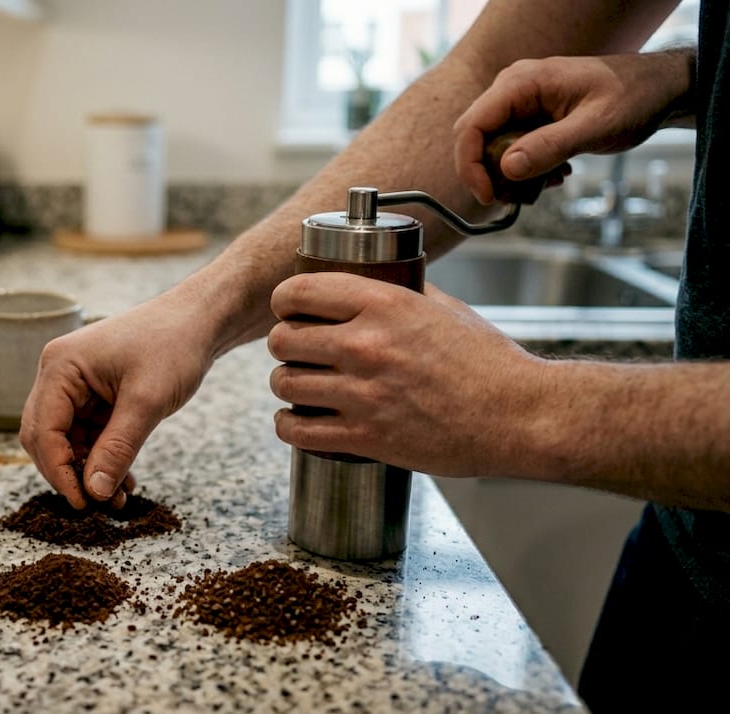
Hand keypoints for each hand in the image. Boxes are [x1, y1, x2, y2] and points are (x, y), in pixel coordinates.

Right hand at [20, 299, 214, 508]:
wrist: (200, 321)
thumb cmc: (173, 346)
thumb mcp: (147, 401)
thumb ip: (118, 448)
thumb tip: (95, 492)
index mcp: (61, 367)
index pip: (43, 430)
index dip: (59, 472)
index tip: (83, 503)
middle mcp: (58, 374)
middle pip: (44, 437)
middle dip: (68, 474)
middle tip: (97, 504)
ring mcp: (74, 384)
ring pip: (66, 441)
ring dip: (87, 471)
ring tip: (118, 498)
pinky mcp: (92, 394)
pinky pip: (87, 434)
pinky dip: (101, 458)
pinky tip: (123, 479)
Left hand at [267, 272, 547, 477]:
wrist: (519, 417)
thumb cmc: (489, 364)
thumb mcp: (446, 309)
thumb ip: (404, 293)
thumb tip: (378, 281)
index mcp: (384, 305)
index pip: (300, 291)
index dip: (285, 300)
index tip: (288, 308)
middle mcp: (366, 345)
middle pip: (283, 339)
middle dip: (286, 344)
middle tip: (298, 351)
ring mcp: (362, 393)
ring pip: (284, 383)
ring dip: (288, 384)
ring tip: (302, 385)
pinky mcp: (365, 437)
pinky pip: (296, 430)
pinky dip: (290, 425)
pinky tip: (299, 420)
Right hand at [454, 52, 691, 203]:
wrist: (659, 89)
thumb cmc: (635, 97)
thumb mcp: (595, 126)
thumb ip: (549, 146)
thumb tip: (507, 169)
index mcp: (522, 83)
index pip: (472, 126)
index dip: (470, 166)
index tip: (487, 196)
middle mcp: (514, 89)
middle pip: (476, 139)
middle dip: (490, 174)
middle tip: (517, 196)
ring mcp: (522, 102)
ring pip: (493, 147)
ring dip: (513, 174)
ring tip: (549, 183)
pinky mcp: (531, 116)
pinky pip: (513, 147)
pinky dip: (528, 168)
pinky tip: (556, 173)